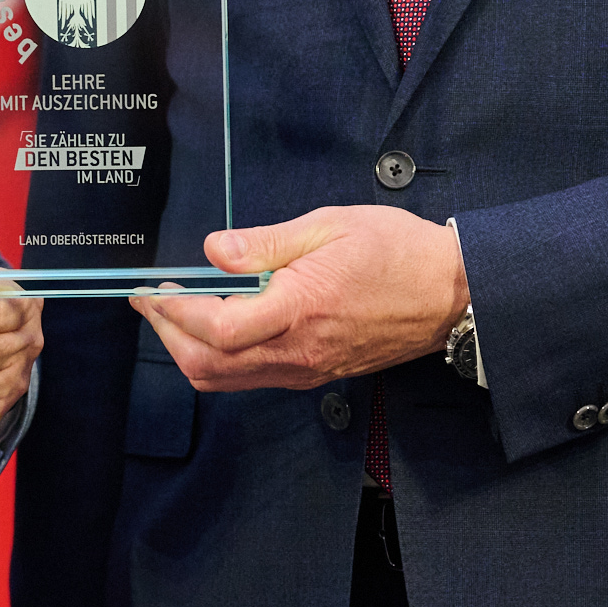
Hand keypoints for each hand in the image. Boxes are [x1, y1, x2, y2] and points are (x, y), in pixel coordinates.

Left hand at [131, 206, 463, 392]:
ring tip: (177, 312)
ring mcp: (308, 369)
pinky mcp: (316, 375)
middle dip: (170, 336)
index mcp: (302, 308)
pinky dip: (221, 358)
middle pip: (210, 366)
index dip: (175, 313)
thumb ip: (267, 242)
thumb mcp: (331, 226)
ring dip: (191, 350)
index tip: (155, 289)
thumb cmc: (397, 252)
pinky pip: (253, 379)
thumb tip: (214, 250)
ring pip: (226, 380)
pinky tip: (219, 324)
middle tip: (154, 301)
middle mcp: (300, 351)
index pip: (219, 328)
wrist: (453, 295)